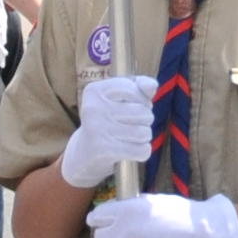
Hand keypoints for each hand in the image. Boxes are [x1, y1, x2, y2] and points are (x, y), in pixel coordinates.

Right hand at [60, 74, 158, 188]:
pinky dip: (142, 151)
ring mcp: (97, 129)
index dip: (141, 99)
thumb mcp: (119, 99)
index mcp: (94, 90)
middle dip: (145, 120)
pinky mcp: (104, 150)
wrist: (84, 152)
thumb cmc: (108, 120)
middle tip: (131, 124)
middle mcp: (93, 108)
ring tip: (130, 137)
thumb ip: (139, 88)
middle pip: (143, 112)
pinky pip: (141, 150)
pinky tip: (131, 150)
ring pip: (144, 132)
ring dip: (144, 136)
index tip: (132, 106)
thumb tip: (152, 85)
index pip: (133, 88)